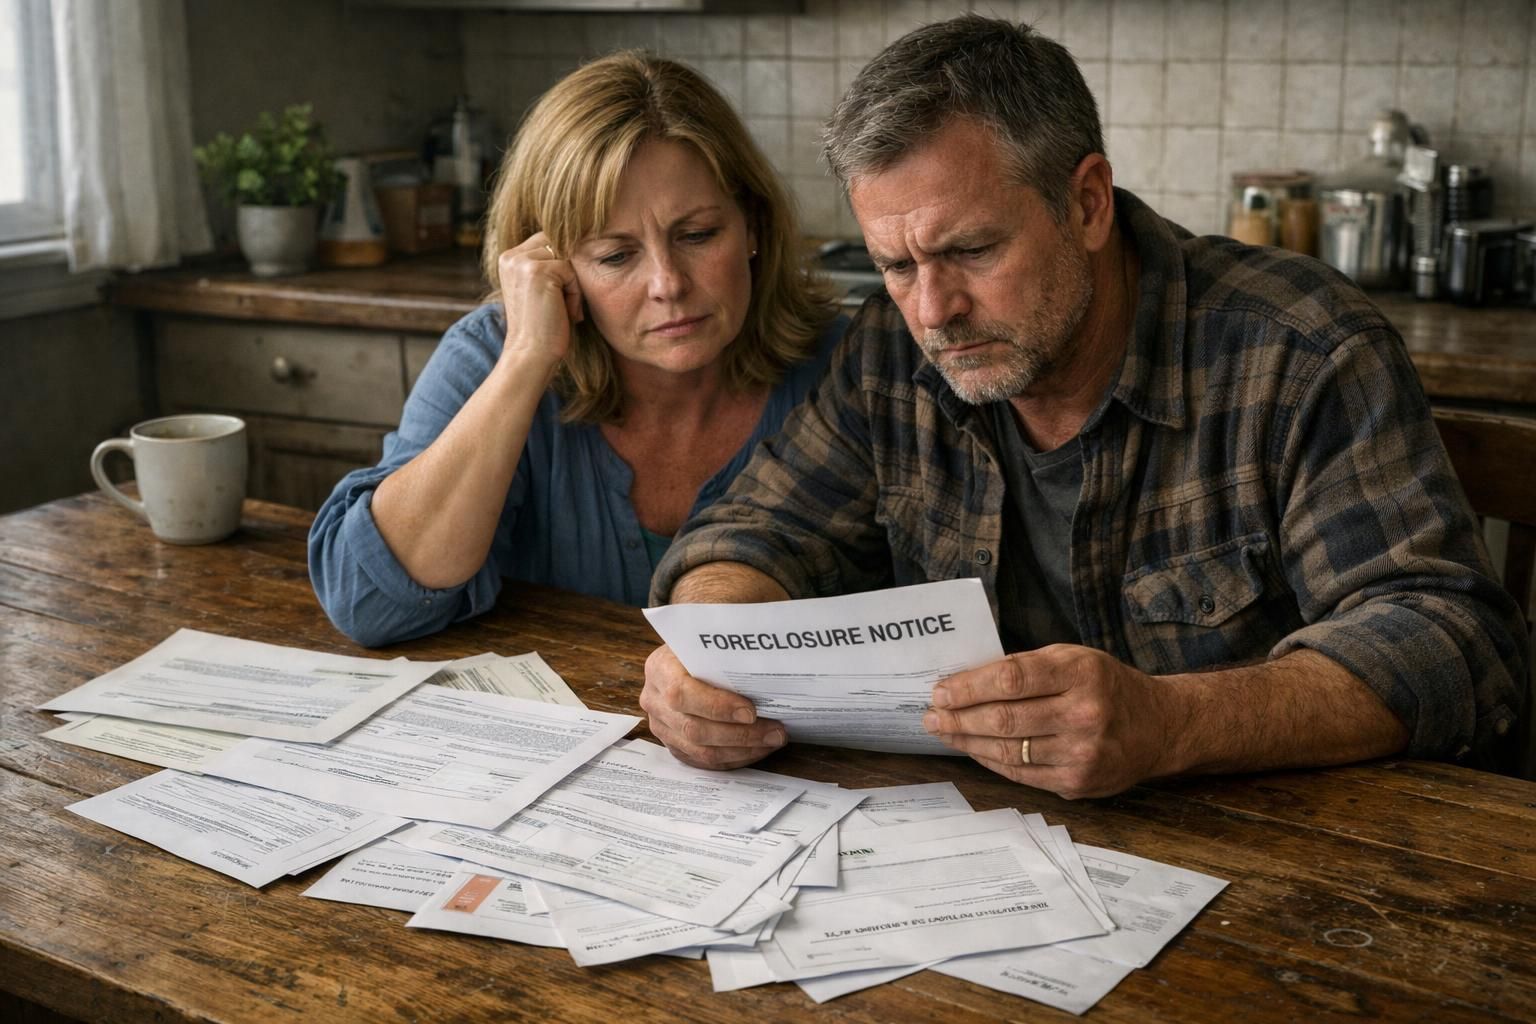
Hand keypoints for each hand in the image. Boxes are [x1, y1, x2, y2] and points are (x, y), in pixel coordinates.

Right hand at [495, 231, 584, 367]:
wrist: (531, 354)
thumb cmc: (543, 326)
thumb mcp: (540, 289)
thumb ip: (548, 264)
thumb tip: (580, 240)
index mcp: (509, 258)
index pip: (548, 241)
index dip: (563, 265)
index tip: (557, 297)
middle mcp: (511, 256)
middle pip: (560, 245)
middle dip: (568, 274)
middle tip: (562, 304)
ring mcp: (522, 262)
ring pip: (568, 258)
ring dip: (573, 285)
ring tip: (563, 309)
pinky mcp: (538, 271)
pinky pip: (572, 272)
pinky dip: (575, 294)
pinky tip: (565, 313)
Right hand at [640, 644, 786, 769]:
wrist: (693, 648)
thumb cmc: (708, 640)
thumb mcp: (712, 630)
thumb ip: (729, 640)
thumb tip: (764, 647)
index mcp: (659, 667)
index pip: (682, 693)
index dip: (717, 706)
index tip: (751, 711)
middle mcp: (654, 699)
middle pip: (693, 728)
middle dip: (740, 734)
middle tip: (776, 730)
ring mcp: (662, 725)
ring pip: (700, 750)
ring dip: (742, 749)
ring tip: (774, 739)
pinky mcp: (674, 744)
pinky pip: (704, 761)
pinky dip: (734, 758)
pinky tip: (758, 748)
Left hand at [922, 645, 1178, 798]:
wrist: (1158, 727)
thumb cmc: (1105, 686)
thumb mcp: (1073, 659)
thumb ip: (1025, 667)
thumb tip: (965, 681)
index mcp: (1081, 672)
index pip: (1011, 679)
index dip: (968, 687)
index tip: (939, 691)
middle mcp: (1085, 714)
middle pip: (1004, 718)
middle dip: (958, 718)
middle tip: (931, 716)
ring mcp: (1083, 753)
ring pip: (1008, 750)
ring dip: (967, 742)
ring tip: (944, 732)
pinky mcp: (1078, 783)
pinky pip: (1021, 773)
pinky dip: (990, 761)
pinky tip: (973, 749)